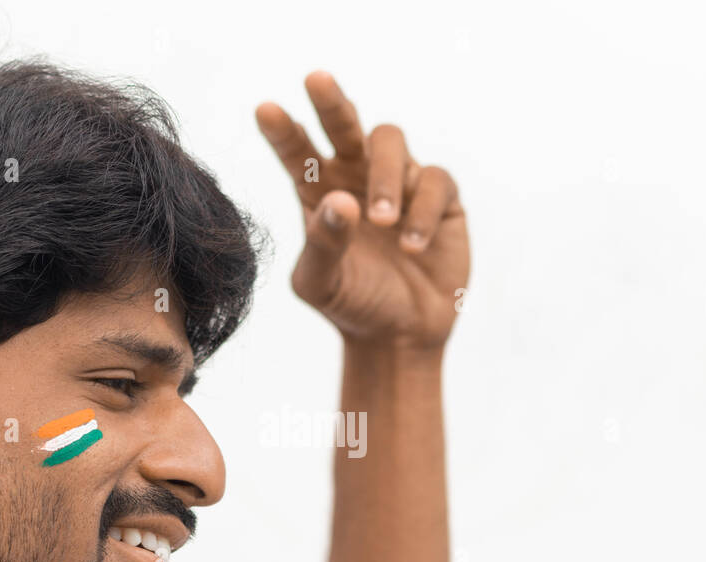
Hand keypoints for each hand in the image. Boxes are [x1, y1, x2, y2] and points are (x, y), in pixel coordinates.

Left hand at [256, 71, 470, 351]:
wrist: (400, 336)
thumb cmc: (352, 305)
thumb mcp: (322, 284)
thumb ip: (323, 244)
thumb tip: (340, 200)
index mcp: (317, 191)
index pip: (297, 151)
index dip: (282, 130)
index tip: (265, 110)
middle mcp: (356, 176)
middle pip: (344, 124)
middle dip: (330, 102)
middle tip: (315, 80)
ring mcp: (400, 182)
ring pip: (390, 143)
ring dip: (384, 176)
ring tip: (381, 220)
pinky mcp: (440, 198)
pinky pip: (435, 181)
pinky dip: (422, 211)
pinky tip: (411, 246)